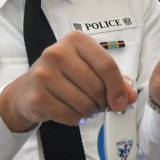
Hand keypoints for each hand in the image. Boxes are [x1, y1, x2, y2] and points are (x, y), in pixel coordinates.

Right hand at [0, 31, 136, 131]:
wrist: (28, 89)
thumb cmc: (65, 75)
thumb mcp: (90, 69)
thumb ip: (115, 80)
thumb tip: (130, 96)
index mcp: (76, 40)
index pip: (106, 65)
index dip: (118, 87)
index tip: (122, 102)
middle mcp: (57, 53)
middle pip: (96, 87)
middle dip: (104, 102)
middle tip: (101, 105)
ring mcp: (44, 74)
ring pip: (84, 103)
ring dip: (91, 111)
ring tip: (87, 108)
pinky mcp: (37, 96)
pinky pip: (69, 115)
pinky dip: (77, 119)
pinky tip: (73, 113)